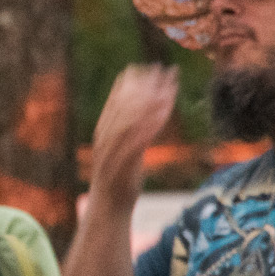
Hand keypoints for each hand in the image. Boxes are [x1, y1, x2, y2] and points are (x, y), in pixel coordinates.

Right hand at [90, 65, 179, 203]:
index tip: (149, 67)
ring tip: (170, 85)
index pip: (117, 99)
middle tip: (164, 69)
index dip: (133, 82)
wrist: (108, 208)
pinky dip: (152, 122)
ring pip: (133, 116)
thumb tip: (142, 116)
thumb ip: (128, 132)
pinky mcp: (125, 162)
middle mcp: (106, 136)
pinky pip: (139, 137)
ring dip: (152, 99)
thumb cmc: (118, 179)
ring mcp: (114, 149)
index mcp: (104, 130)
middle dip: (146, 84)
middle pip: (126, 103)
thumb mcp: (122, 151)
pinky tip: (166, 111)